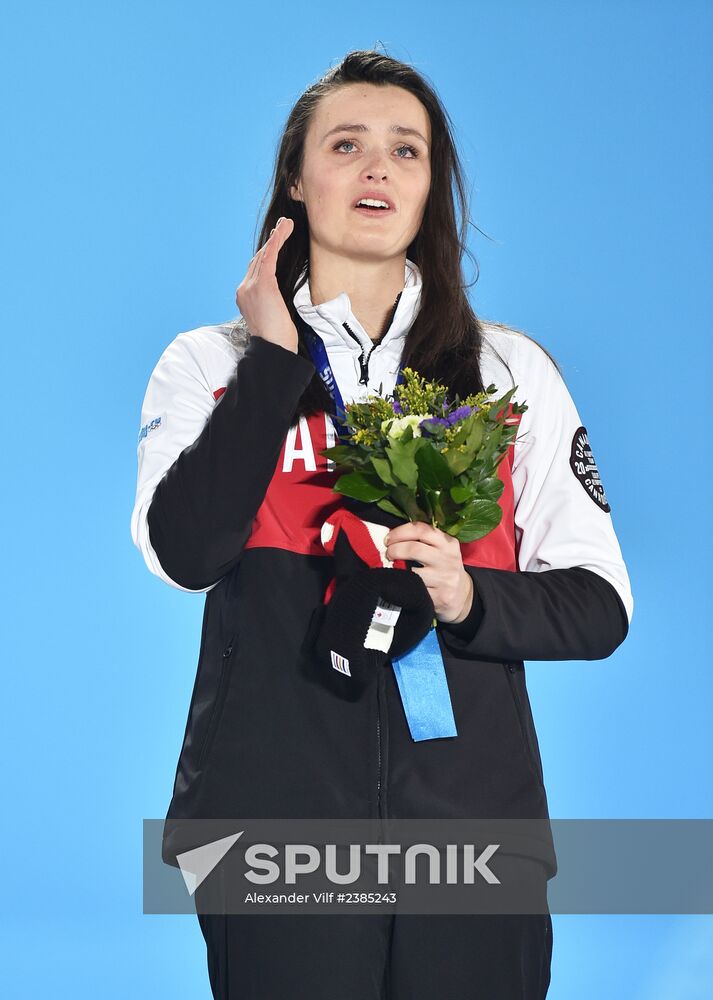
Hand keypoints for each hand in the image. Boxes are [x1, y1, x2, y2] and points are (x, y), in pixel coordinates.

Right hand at [235, 217, 298, 352]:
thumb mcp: (272, 318)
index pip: (255, 270)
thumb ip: (272, 303)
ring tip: (287, 225)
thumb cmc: (277, 340)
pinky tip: (284, 231)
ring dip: (276, 238)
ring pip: (264, 255)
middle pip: (258, 260)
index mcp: (245, 297)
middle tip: (283, 228)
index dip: (266, 255)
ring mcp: (250, 287)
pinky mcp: (262, 285)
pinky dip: (277, 242)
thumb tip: (279, 298)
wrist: (274, 349)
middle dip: (271, 242)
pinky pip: (269, 257)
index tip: (276, 243)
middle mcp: (244, 289)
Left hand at [384, 521, 474, 623]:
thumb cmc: (444, 567)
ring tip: (392, 567)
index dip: (400, 532)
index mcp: (448, 543)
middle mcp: (448, 559)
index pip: (421, 530)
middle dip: (395, 550)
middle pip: (415, 549)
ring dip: (397, 569)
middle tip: (388, 553)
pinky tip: (400, 582)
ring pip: (413, 572)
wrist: (462, 595)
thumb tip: (392, 536)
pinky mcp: (440, 597)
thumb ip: (423, 540)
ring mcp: (445, 579)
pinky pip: (415, 589)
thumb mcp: (442, 550)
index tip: (388, 538)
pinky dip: (404, 585)